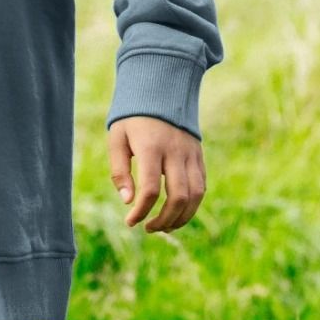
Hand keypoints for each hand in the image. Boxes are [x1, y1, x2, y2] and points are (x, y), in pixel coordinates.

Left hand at [108, 115, 205, 232]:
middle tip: (150, 228)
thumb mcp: (117, 138)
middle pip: (178, 197)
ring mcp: (190, 154)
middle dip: (165, 220)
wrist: (159, 91)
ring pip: (195, 195)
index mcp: (151, 147)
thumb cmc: (132, 118)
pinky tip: (177, 211)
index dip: (141, 211)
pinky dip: (192, 204)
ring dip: (182, 217)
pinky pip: (201, 186)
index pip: (151, 189)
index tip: (131, 222)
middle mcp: (175, 151)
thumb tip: (128, 201)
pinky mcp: (199, 156)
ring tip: (165, 226)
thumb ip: (120, 170)